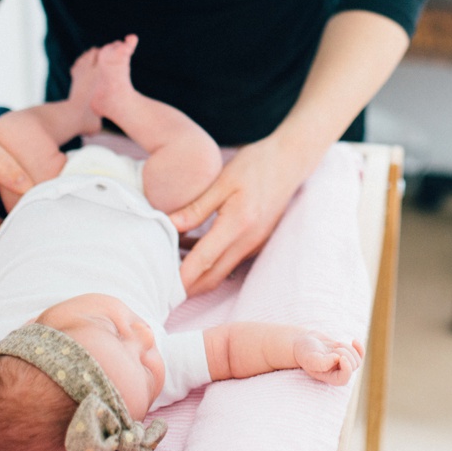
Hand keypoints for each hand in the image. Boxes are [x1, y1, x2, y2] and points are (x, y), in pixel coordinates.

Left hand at [169, 135, 308, 295]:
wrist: (290, 161)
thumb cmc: (256, 164)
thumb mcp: (222, 181)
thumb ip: (196, 207)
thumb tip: (168, 226)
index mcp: (237, 225)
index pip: (203, 261)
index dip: (181, 278)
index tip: (162, 289)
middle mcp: (248, 241)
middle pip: (212, 277)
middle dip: (187, 288)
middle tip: (161, 288)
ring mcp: (255, 244)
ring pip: (221, 272)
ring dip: (197, 277)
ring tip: (170, 270)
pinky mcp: (257, 241)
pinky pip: (230, 261)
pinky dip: (210, 264)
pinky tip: (190, 251)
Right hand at [294, 334, 363, 386]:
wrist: (304, 342)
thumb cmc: (305, 351)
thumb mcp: (309, 358)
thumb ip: (321, 363)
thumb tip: (337, 360)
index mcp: (329, 378)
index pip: (344, 379)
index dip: (347, 369)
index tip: (341, 357)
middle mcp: (338, 373)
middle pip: (352, 365)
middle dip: (343, 353)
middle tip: (331, 349)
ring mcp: (343, 364)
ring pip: (356, 358)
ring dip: (346, 348)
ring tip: (334, 346)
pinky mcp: (346, 355)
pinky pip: (360, 354)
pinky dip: (359, 347)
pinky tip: (354, 341)